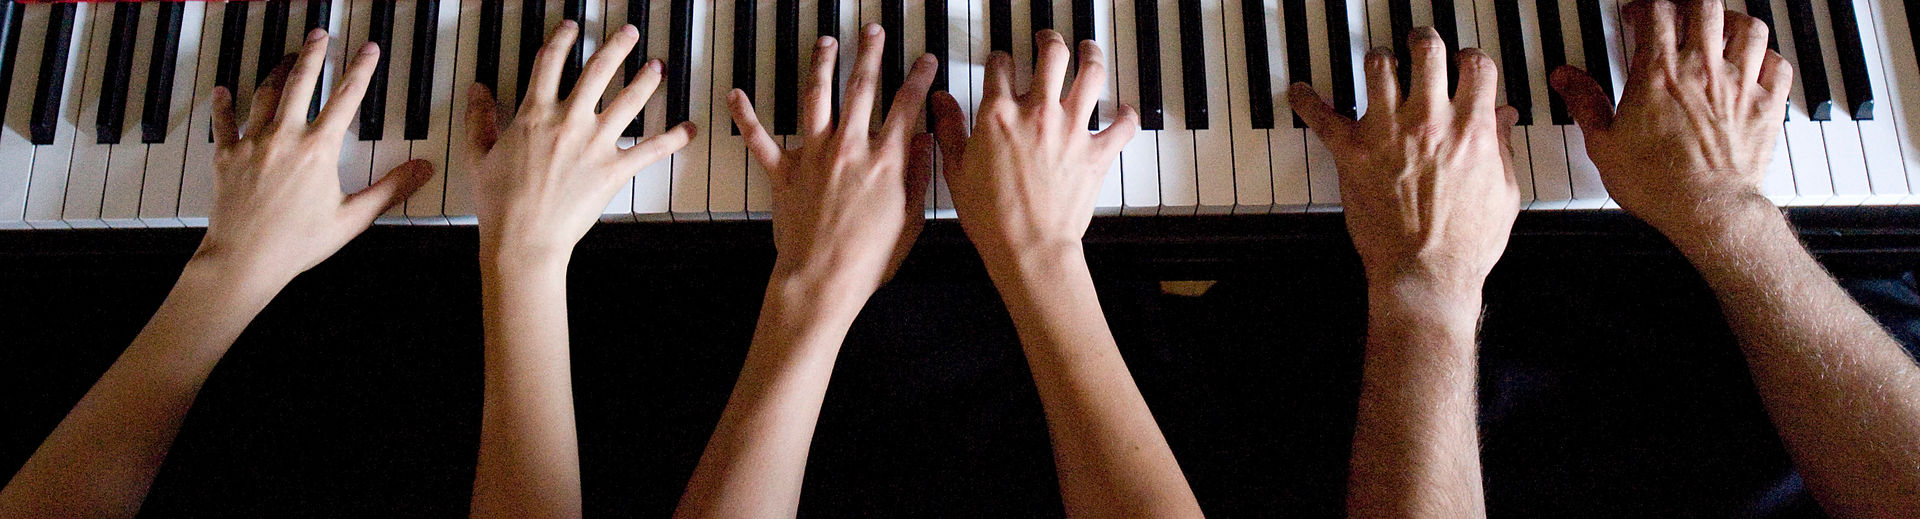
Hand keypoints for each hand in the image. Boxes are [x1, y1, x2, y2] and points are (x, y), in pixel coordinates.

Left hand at [201, 31, 430, 283]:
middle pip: (300, 83)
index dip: (361, 70)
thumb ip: (390, 189)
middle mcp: (284, 137)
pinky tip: (224, 91)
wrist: (244, 260)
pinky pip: (223, 122)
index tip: (368, 50)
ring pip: (264, 95)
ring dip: (276, 71)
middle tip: (319, 34)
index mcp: (318, 150)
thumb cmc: (298, 244)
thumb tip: (422, 170)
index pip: (346, 99)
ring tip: (285, 57)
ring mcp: (251, 144)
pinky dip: (224, 104)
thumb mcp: (352, 219)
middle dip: (312, 55)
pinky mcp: (226, 156)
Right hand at [469, 21, 694, 264]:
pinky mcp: (615, 170)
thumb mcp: (479, 156)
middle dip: (617, 46)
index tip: (571, 29)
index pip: (549, 63)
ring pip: (630, 100)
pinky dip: (674, 138)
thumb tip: (477, 91)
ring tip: (658, 66)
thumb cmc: (500, 205)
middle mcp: (569, 122)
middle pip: (599, 70)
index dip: (561, 39)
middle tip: (630, 33)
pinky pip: (652, 150)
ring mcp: (595, 144)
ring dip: (647, 79)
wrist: (523, 240)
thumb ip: (479, 119)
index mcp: (535, 114)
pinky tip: (688, 129)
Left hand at [728, 24, 936, 290]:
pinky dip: (746, 115)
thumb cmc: (867, 260)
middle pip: (861, 88)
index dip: (919, 78)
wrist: (823, 280)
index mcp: (885, 161)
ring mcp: (814, 158)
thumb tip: (924, 140)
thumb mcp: (910, 219)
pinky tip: (736, 94)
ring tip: (827, 43)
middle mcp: (849, 149)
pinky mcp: (783, 173)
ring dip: (821, 65)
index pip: (906, 105)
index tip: (925, 61)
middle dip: (870, 54)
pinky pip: (760, 138)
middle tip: (873, 32)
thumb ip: (918, 174)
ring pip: (816, 98)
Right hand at [930, 31, 1136, 269]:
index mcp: (999, 115)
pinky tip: (1125, 111)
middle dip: (1050, 40)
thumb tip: (940, 102)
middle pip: (1051, 55)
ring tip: (1089, 50)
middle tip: (1048, 39)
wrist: (1029, 247)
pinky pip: (1122, 126)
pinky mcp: (1096, 152)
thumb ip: (950, 130)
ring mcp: (1071, 130)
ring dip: (1092, 56)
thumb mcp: (957, 171)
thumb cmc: (993, 218)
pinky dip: (1127, 116)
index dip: (1000, 59)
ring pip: (1091, 74)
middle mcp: (1038, 113)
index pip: (1000, 66)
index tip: (1001, 62)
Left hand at [1290, 28, 1520, 289]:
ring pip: (1377, 67)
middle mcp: (1430, 123)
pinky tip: (1300, 92)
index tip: (1463, 63)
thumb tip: (1504, 115)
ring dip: (1378, 60)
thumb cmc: (1467, 243)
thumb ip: (1501, 147)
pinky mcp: (1352, 153)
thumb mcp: (1503, 192)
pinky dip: (1307, 101)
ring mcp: (1388, 134)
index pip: (1475, 66)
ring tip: (1378, 63)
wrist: (1426, 274)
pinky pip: (1321, 116)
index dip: (1469, 58)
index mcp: (1472, 130)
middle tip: (1418, 44)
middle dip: (1422, 41)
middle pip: (1426, 52)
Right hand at [1551, 0, 1789, 241]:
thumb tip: (1565, 78)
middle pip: (1705, 7)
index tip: (1637, 15)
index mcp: (1659, 74)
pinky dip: (1767, 57)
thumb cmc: (1657, 182)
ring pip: (1749, 26)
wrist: (1708, 209)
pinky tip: (1755, 63)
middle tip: (1678, 13)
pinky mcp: (1768, 106)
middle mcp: (1703, 69)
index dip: (1644, 6)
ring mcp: (1741, 84)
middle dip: (1689, 4)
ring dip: (1733, 21)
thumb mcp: (1603, 144)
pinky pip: (1778, 64)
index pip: (1656, 12)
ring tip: (1720, 29)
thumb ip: (1585, 103)